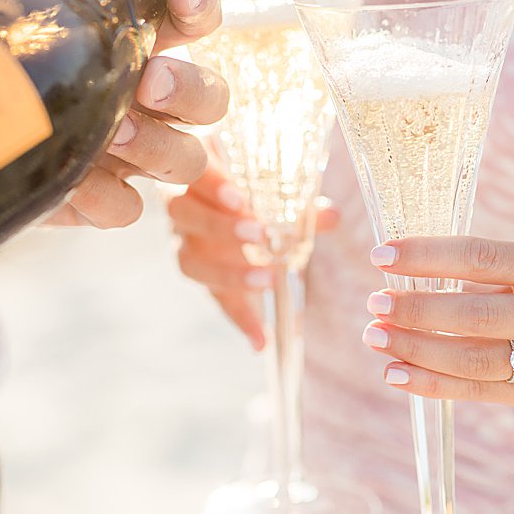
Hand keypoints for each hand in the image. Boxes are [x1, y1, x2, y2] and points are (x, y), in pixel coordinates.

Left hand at [47, 0, 229, 228]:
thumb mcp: (7, 1)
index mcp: (134, 37)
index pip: (193, 15)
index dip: (201, 2)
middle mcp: (142, 95)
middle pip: (210, 98)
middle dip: (190, 89)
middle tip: (150, 82)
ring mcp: (125, 151)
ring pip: (185, 159)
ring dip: (159, 147)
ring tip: (116, 134)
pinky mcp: (94, 198)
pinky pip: (127, 208)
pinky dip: (108, 197)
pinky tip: (75, 183)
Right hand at [170, 164, 341, 350]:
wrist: (233, 210)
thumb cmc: (253, 190)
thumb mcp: (277, 191)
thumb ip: (299, 204)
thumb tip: (330, 215)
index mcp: (198, 174)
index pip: (195, 173)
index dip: (213, 186)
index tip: (240, 199)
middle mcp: (182, 209)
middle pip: (185, 215)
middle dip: (220, 226)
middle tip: (258, 235)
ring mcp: (184, 244)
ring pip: (192, 261)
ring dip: (229, 273)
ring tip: (266, 281)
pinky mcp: (202, 277)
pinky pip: (216, 299)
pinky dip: (240, 320)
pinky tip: (261, 340)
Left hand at [362, 237, 513, 416]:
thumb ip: (496, 275)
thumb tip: (414, 276)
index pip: (482, 257)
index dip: (426, 256)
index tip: (380, 254)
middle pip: (473, 315)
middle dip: (414, 310)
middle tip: (373, 303)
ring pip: (472, 359)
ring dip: (413, 349)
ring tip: (375, 337)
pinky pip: (479, 392)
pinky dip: (431, 383)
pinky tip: (396, 372)